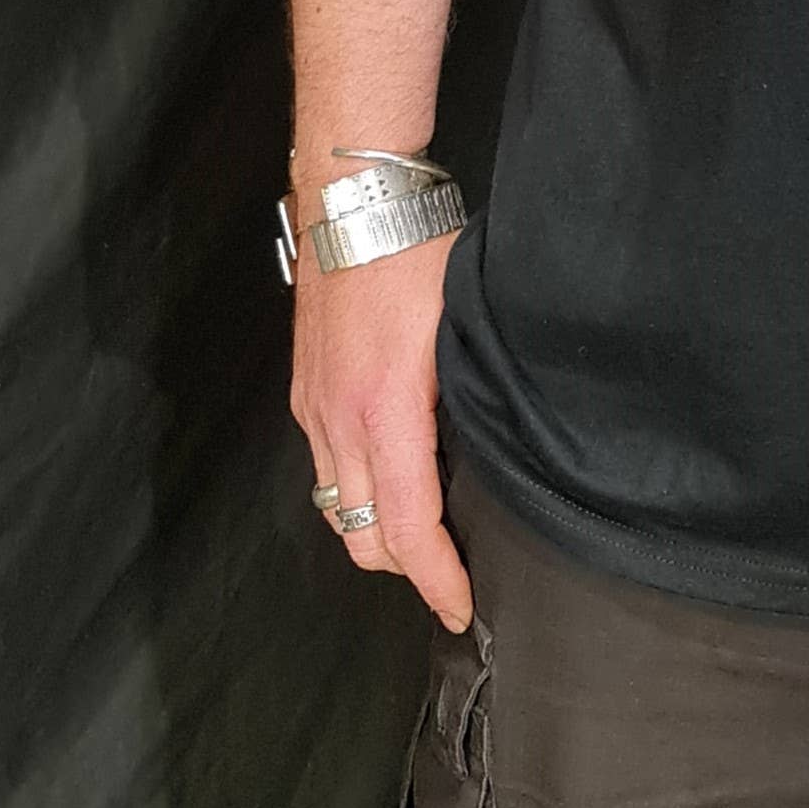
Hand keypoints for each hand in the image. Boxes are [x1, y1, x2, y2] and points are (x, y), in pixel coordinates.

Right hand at [290, 229, 471, 632]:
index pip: (406, 524)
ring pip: (336, 506)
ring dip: (376, 530)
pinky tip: (393, 473)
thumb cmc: (415, 247)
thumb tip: (503, 432)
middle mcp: (338, 420)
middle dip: (406, 567)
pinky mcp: (305, 391)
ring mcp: (314, 408)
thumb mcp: (464, 319)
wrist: (351, 200)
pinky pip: (325, 466)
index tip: (462, 607)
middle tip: (453, 570)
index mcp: (386, 408)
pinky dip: (356, 489)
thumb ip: (474, 386)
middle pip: (361, 536)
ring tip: (427, 531)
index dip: (435, 578)